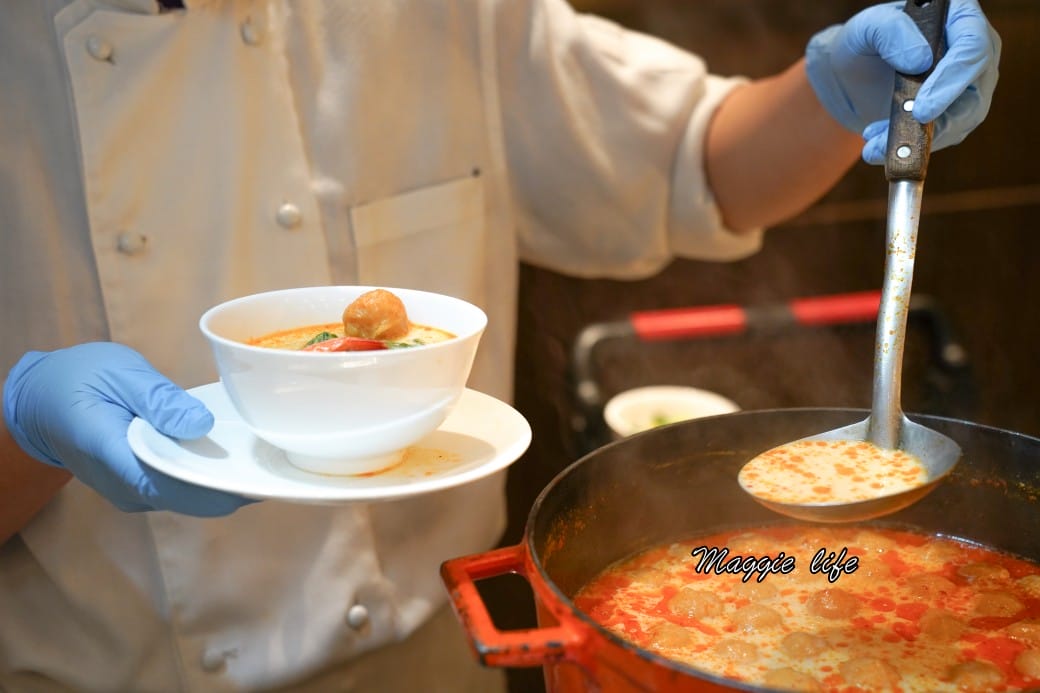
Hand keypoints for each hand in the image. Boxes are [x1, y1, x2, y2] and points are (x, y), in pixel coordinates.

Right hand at [3, 342, 252, 515]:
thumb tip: (200, 425)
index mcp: (117, 456)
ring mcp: (134, 491)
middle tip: (277, 460)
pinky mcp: (143, 485)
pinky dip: (208, 473)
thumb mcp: (118, 374)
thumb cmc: (76, 379)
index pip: (175, 486)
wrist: (39, 400)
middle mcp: (127, 486)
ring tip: (265, 453)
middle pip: (191, 498)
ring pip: (189, 496)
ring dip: (224, 480)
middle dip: (233, 484)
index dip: (219, 488)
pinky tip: (236, 452)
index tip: (259, 478)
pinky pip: (182, 487)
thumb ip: (159, 400)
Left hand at [805, 0, 999, 163]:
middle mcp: (972, 50)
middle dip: (937, 121)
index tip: (922, 110)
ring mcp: (967, 84)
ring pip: (962, 120)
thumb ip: (891, 32)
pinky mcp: (955, 112)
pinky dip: (911, 146)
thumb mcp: (867, 26)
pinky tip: (877, 146)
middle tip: (895, 137)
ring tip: (874, 144)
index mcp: (959, 17)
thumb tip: (920, 61)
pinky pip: (944, 135)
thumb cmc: (864, 40)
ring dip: (918, 139)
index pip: (973, 46)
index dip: (952, 80)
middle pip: (976, 90)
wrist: (854, 71)